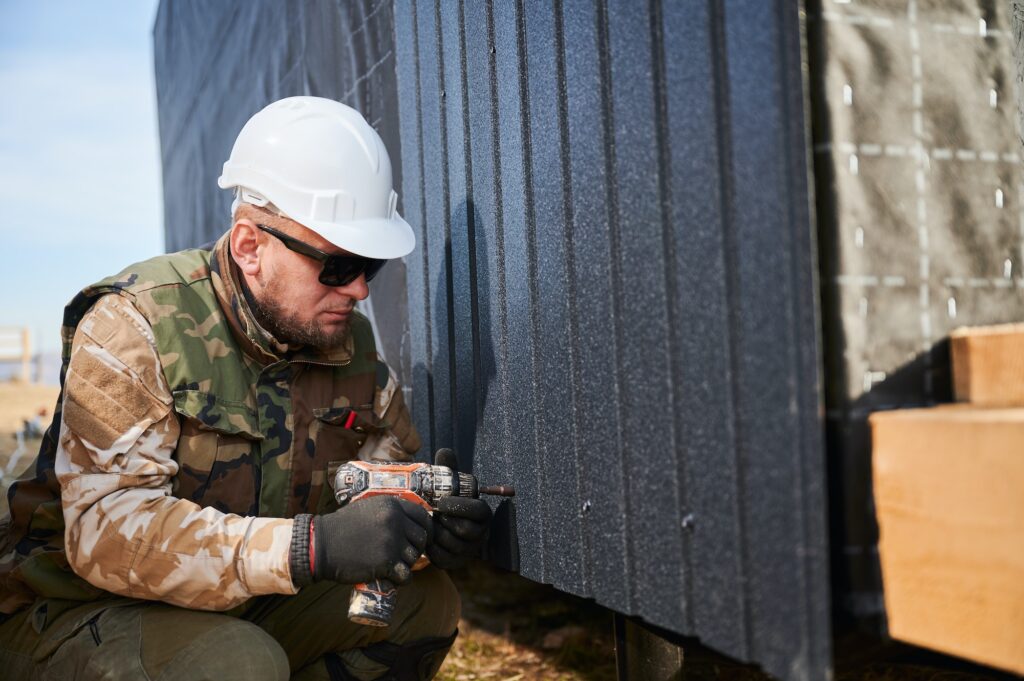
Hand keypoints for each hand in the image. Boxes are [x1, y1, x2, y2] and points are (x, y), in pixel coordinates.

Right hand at [311, 496, 431, 584]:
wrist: (322, 545)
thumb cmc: (343, 527)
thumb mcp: (369, 508)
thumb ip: (390, 511)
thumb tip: (412, 520)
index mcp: (392, 505)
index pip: (423, 517)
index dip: (425, 529)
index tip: (421, 538)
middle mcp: (395, 521)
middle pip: (421, 538)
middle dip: (416, 549)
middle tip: (404, 555)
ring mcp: (391, 541)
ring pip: (414, 557)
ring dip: (407, 564)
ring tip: (393, 566)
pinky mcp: (386, 562)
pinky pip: (406, 575)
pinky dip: (401, 579)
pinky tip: (393, 578)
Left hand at [427, 449, 492, 569]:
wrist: (441, 526)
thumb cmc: (447, 501)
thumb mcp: (449, 485)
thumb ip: (448, 469)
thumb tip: (444, 452)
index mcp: (482, 512)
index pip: (479, 511)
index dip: (460, 507)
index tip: (441, 502)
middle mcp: (480, 533)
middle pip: (465, 530)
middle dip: (446, 522)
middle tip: (432, 514)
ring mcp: (469, 550)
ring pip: (453, 545)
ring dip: (437, 534)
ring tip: (429, 524)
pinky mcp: (456, 563)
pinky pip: (443, 559)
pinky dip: (431, 549)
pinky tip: (426, 538)